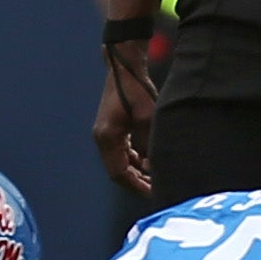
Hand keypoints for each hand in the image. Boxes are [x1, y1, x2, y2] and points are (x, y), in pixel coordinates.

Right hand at [93, 40, 156, 197]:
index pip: (119, 173)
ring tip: (156, 177)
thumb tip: (153, 167)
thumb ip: (149, 144)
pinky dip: (134, 158)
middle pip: (118, 170)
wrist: (125, 67)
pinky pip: (122, 150)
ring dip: (136, 170)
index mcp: (107, 138)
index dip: (136, 186)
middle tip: (157, 189)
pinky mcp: (112, 126)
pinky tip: (149, 160)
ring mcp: (105, 132)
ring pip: (120, 161)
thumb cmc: (136, 91)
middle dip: (137, 181)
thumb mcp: (147, 119)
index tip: (153, 192)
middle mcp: (103, 138)